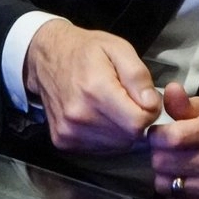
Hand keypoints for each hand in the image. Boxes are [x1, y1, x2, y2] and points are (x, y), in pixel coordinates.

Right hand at [23, 19, 161, 152]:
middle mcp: (78, 116)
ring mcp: (68, 132)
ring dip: (124, 130)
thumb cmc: (85, 51)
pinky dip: (109, 137)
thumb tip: (151, 103)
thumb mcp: (119, 49)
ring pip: (117, 146)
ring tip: (115, 106)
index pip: (138, 122)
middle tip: (130, 100)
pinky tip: (103, 116)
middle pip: (129, 137)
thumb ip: (138, 76)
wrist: (48, 58)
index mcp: (94, 90)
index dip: (150, 110)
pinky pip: (101, 149)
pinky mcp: (63, 142)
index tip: (146, 97)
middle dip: (138, 120)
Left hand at [147, 83, 198, 198]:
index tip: (159, 134)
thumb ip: (186, 104)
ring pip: (166, 185)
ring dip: (165, 176)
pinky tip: (185, 183)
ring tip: (176, 168)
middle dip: (159, 155)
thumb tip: (169, 90)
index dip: (156, 136)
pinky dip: (175, 195)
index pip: (169, 138)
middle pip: (162, 163)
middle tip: (168, 152)